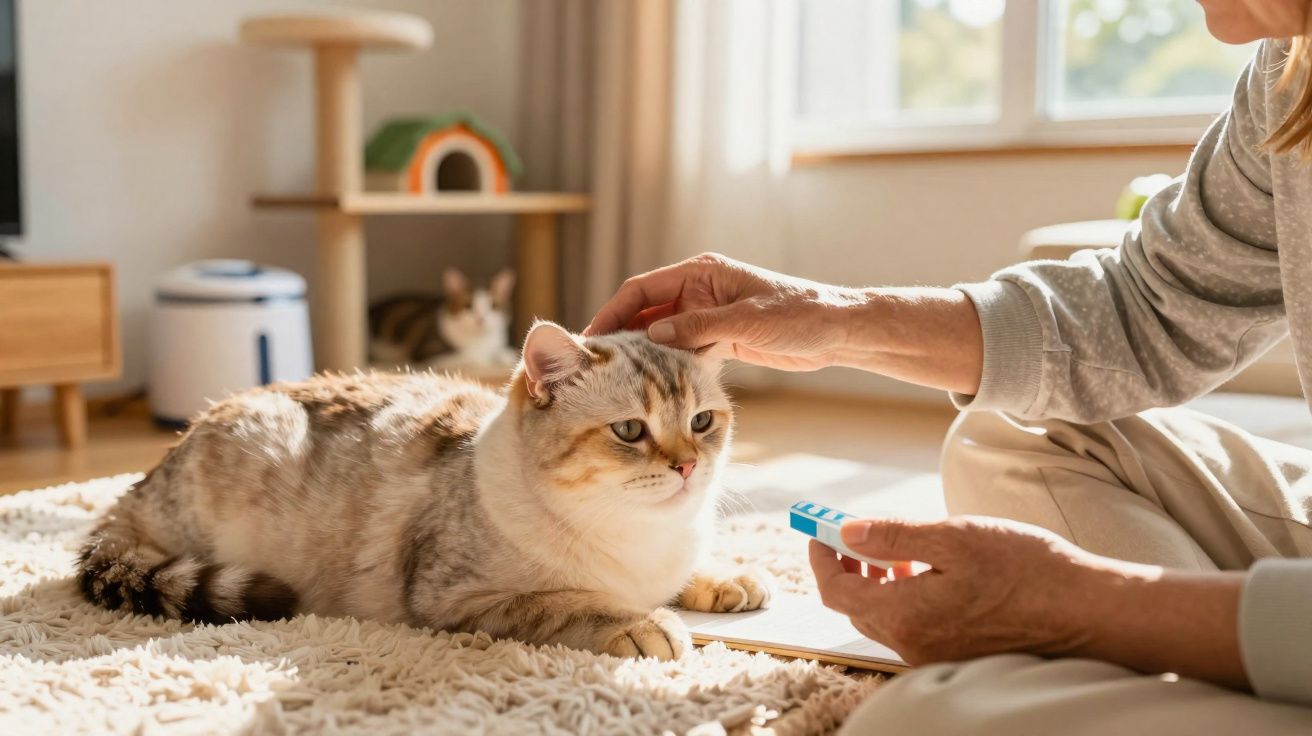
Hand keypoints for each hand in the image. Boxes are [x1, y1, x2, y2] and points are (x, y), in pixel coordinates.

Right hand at [583, 253, 860, 370]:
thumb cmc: (798, 314)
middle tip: (597, 366)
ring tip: (617, 381)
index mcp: (701, 273)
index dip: (613, 311)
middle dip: (622, 337)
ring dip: (644, 357)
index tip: (592, 337)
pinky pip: (684, 353)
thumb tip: (653, 337)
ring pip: (663, 337)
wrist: (836, 331)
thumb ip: (698, 327)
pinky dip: (668, 368)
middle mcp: (699, 292)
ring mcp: (708, 317)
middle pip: (646, 313)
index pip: (642, 289)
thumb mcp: (745, 320)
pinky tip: (653, 389)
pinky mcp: (720, 341)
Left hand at [810, 516, 1099, 663]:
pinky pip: (913, 627)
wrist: (1088, 611)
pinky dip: (905, 598)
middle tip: (851, 534)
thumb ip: (894, 537)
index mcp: (906, 616)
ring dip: (877, 582)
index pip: (836, 591)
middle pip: (856, 607)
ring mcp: (937, 655)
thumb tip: (846, 532)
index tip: (820, 528)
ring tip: (892, 551)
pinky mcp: (959, 654)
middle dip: (847, 568)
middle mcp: (915, 644)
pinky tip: (926, 574)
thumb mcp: (954, 538)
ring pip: (885, 618)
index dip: (821, 556)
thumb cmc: (1027, 569)